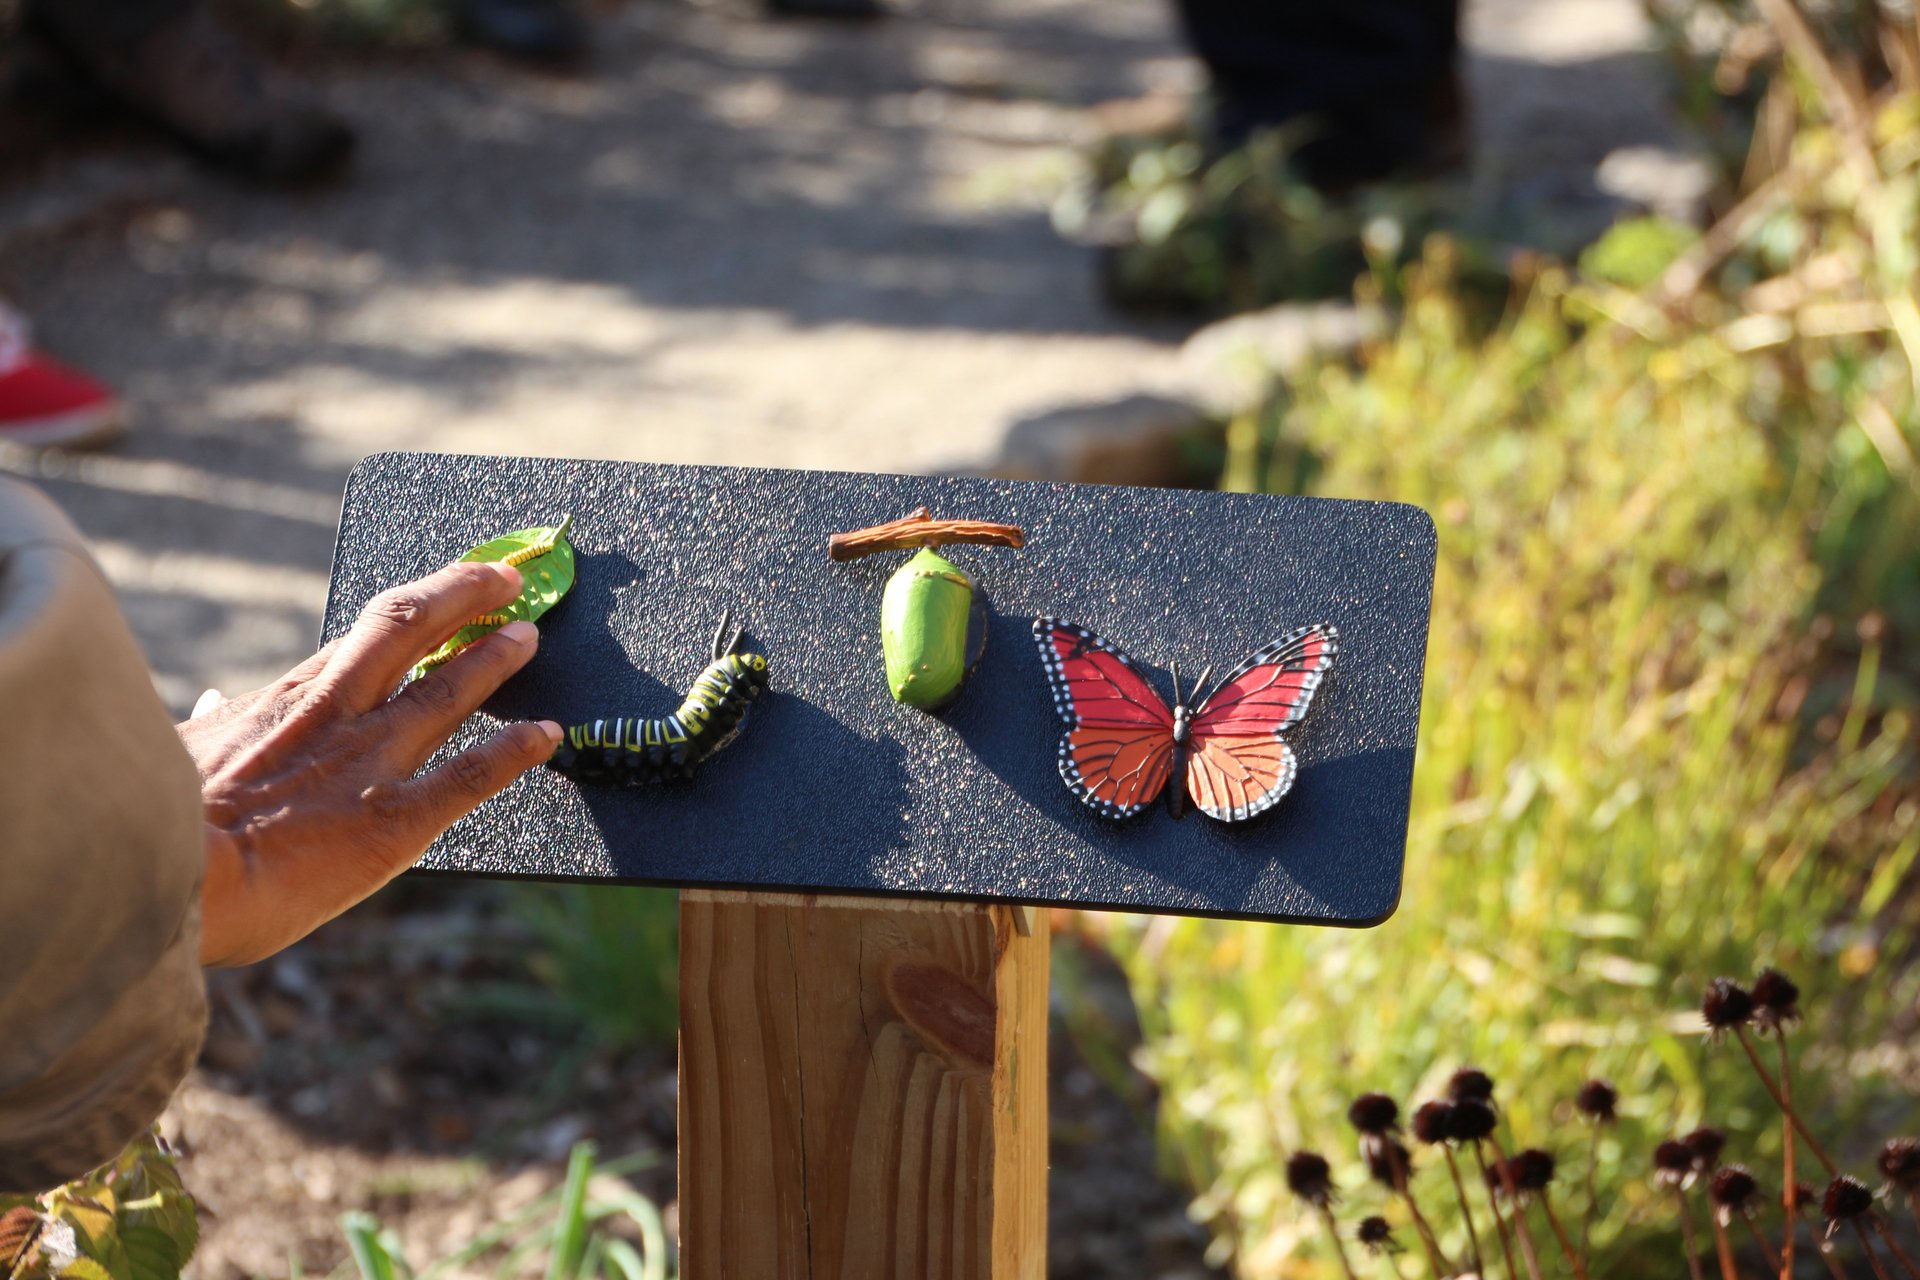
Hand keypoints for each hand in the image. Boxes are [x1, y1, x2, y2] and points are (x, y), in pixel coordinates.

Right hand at [180, 560, 561, 965]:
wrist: (159, 872)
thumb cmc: (155, 821)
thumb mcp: (175, 752)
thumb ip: (212, 727)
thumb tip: (212, 704)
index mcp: (284, 700)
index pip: (363, 638)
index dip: (415, 610)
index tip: (444, 593)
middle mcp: (337, 715)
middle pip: (410, 629)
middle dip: (463, 596)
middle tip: (504, 580)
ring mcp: (371, 762)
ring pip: (450, 691)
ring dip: (496, 660)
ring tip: (529, 637)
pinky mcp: (395, 820)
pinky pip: (473, 774)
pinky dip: (516, 751)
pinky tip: (547, 735)